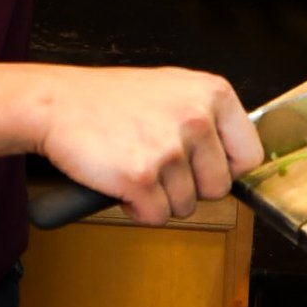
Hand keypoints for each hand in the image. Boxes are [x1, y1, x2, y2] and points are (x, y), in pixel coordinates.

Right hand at [36, 67, 261, 223]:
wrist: (56, 104)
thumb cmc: (110, 100)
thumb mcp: (173, 90)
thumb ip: (210, 119)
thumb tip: (240, 161)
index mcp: (212, 93)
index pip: (250, 156)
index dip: (225, 170)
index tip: (203, 168)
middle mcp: (196, 118)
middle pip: (218, 188)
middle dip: (188, 187)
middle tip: (158, 164)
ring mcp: (169, 149)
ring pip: (186, 206)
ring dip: (159, 198)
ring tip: (134, 164)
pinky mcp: (142, 178)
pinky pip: (156, 216)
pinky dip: (137, 208)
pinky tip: (121, 179)